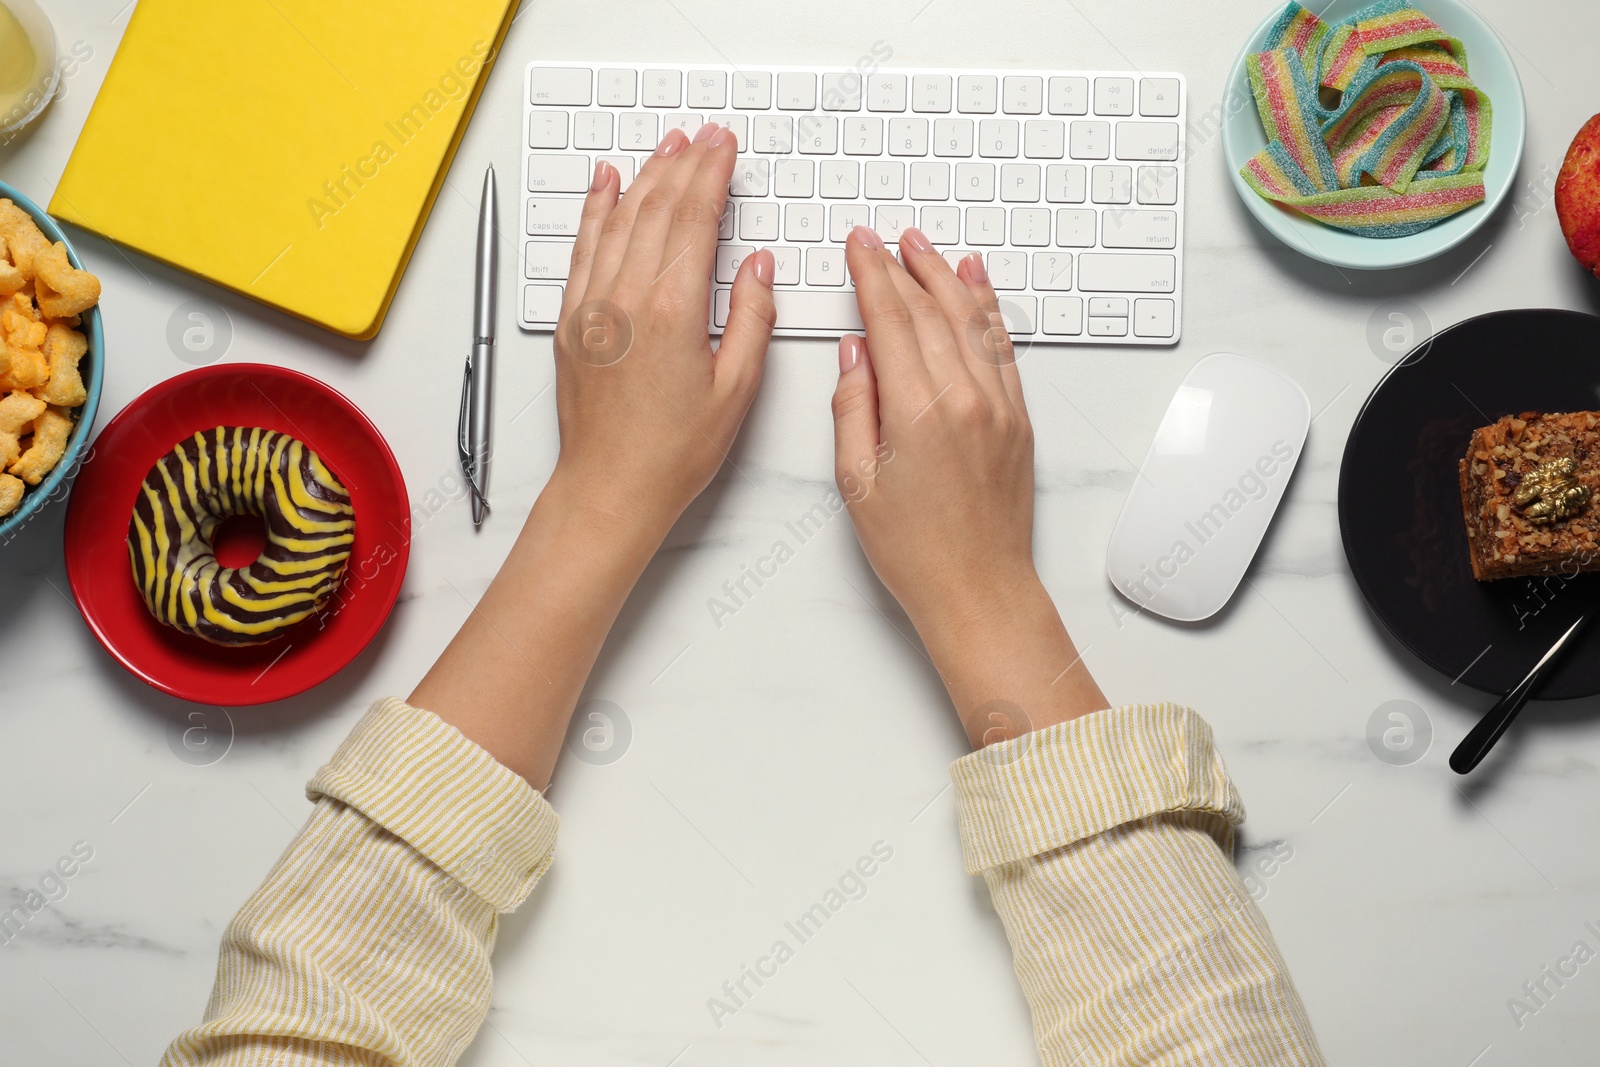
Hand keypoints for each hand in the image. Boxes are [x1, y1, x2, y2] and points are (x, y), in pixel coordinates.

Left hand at [411, 125, 776, 787]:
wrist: (610, 489)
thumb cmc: (673, 452)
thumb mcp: (736, 391)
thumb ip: (751, 321)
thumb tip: (757, 267)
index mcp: (673, 311)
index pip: (694, 219)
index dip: (711, 175)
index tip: (725, 147)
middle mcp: (626, 298)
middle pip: (657, 209)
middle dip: (684, 164)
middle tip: (705, 136)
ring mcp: (593, 306)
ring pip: (619, 220)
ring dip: (645, 176)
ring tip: (666, 146)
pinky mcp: (572, 321)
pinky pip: (583, 248)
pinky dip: (595, 210)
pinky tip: (606, 186)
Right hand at [833, 225, 1035, 630]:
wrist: (980, 589)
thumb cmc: (915, 550)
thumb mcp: (857, 482)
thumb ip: (852, 407)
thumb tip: (854, 352)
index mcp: (918, 412)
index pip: (890, 321)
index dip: (870, 276)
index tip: (858, 247)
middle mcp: (966, 400)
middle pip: (930, 311)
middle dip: (902, 266)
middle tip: (880, 238)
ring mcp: (999, 407)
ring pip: (971, 319)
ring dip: (944, 275)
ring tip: (922, 245)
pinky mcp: (1019, 419)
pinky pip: (1003, 346)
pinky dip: (987, 307)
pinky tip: (975, 282)